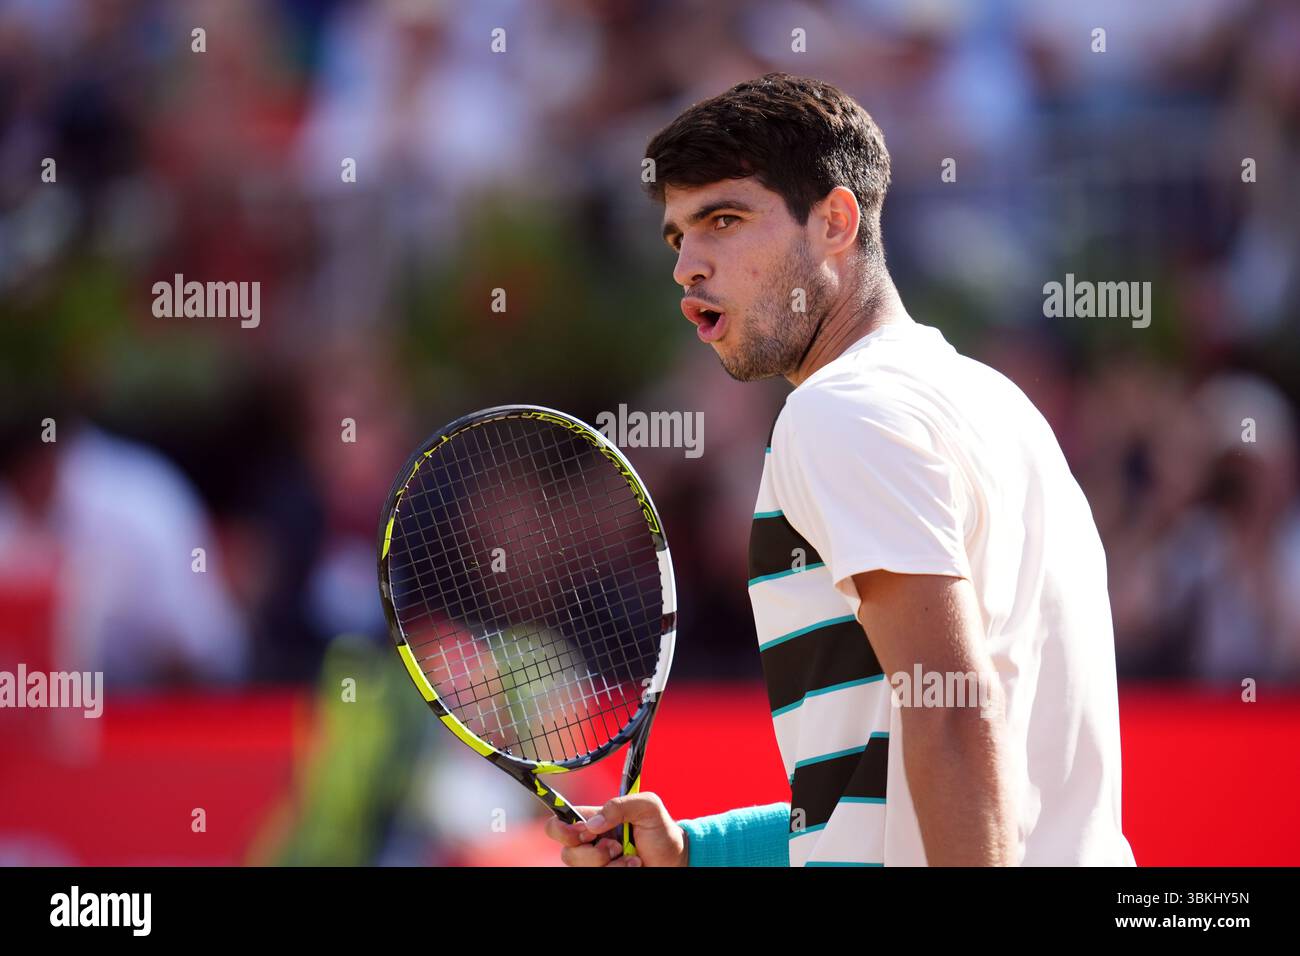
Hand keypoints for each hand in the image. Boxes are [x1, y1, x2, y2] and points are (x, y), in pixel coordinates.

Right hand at [544, 793, 687, 866]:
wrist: (676, 859)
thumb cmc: (661, 830)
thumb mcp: (647, 806)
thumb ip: (619, 805)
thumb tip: (592, 825)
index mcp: (593, 821)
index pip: (558, 823)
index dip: (563, 830)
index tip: (586, 834)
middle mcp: (590, 844)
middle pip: (568, 853)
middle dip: (594, 852)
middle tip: (616, 846)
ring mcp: (596, 864)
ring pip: (583, 869)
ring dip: (611, 865)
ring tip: (631, 857)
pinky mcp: (604, 875)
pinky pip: (597, 878)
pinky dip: (619, 872)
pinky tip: (633, 866)